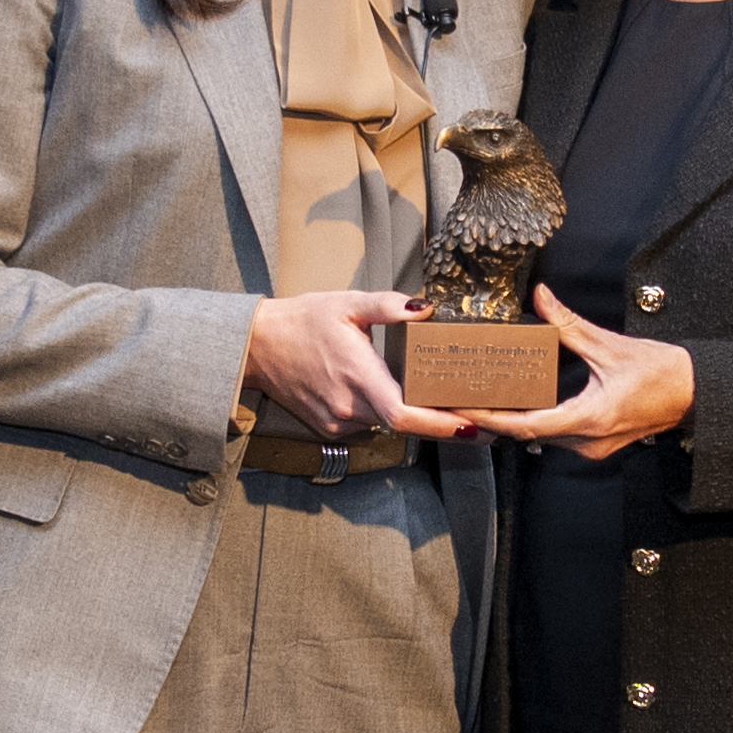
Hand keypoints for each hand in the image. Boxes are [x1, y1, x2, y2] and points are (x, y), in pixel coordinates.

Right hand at [242, 288, 478, 442]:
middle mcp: (349, 407)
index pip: (405, 414)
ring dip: (412, 415)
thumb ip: (388, 306)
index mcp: (358, 375)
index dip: (441, 425)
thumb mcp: (346, 303)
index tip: (472, 427)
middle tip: (475, 412)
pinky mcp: (330, 429)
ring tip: (438, 399)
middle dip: (440, 420)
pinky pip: (368, 425)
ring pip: (388, 424)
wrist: (257, 346)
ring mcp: (338, 422)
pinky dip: (384, 412)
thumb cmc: (301, 321)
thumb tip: (426, 308)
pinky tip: (390, 394)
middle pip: (405, 422)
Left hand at [453, 285, 694, 460]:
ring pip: (542, 437)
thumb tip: (540, 297)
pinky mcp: (596, 443)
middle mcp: (587, 441)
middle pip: (528, 434)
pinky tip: (520, 401)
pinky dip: (535, 419)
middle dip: (495, 417)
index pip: (527, 426)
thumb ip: (568, 325)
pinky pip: (556, 435)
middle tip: (464, 396)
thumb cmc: (662, 373)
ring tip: (483, 397)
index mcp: (589, 418)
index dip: (492, 418)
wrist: (695, 393)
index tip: (466, 407)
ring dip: (515, 419)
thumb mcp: (610, 345)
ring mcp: (592, 447)